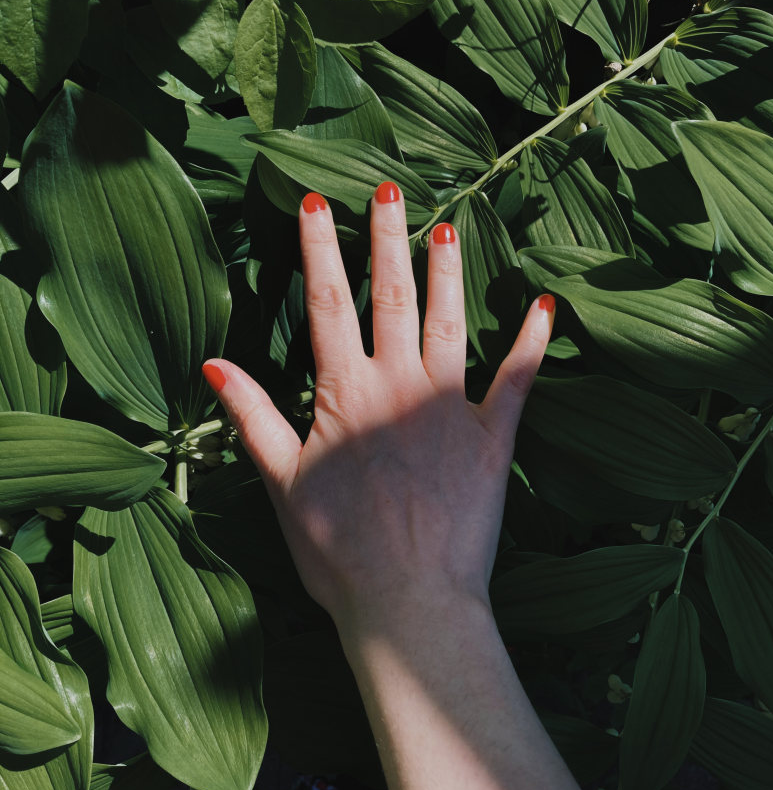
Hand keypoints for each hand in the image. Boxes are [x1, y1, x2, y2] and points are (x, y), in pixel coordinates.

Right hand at [203, 183, 553, 630]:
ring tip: (449, 227)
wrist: (407, 601)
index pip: (326, 304)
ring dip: (448, 272)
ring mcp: (449, 408)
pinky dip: (530, 342)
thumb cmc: (337, 551)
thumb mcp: (281, 483)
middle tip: (389, 188)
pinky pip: (516, 379)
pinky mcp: (492, 438)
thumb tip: (212, 363)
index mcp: (344, 394)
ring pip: (448, 322)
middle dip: (387, 238)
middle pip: (391, 296)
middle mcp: (398, 386)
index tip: (315, 203)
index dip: (319, 250)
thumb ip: (253, 416)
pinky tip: (543, 306)